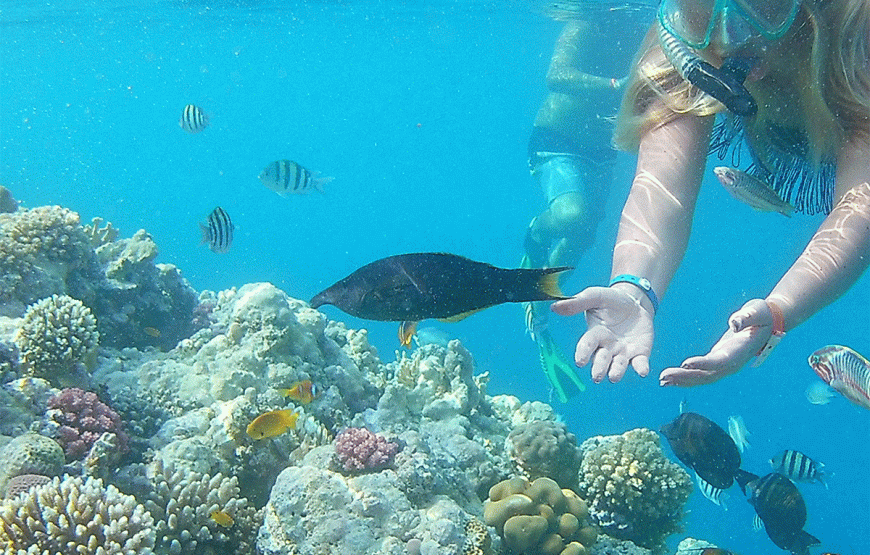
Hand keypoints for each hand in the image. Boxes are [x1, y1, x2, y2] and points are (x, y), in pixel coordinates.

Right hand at [551, 286, 653, 383]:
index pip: (587, 345)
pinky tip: (642, 371)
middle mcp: (607, 347)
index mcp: (595, 334)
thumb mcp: (595, 297)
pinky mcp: (640, 353)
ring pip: (618, 366)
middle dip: (599, 369)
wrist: (634, 301)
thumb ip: (577, 302)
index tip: (580, 361)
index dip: (583, 353)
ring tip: (614, 376)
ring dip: (616, 372)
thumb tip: (555, 307)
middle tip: (597, 376)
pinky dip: (641, 368)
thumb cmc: (610, 300)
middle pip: (601, 360)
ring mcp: (623, 352)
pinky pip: (640, 363)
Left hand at [659, 299, 773, 385]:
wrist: (768, 323)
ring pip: (702, 378)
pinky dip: (686, 377)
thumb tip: (734, 322)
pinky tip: (671, 379)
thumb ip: (746, 317)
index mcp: (740, 352)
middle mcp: (732, 363)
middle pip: (707, 374)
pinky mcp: (718, 362)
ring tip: (663, 381)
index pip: (719, 361)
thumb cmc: (761, 315)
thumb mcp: (756, 312)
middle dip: (685, 377)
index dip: (703, 363)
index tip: (685, 363)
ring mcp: (725, 365)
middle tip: (664, 377)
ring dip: (682, 380)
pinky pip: (701, 374)